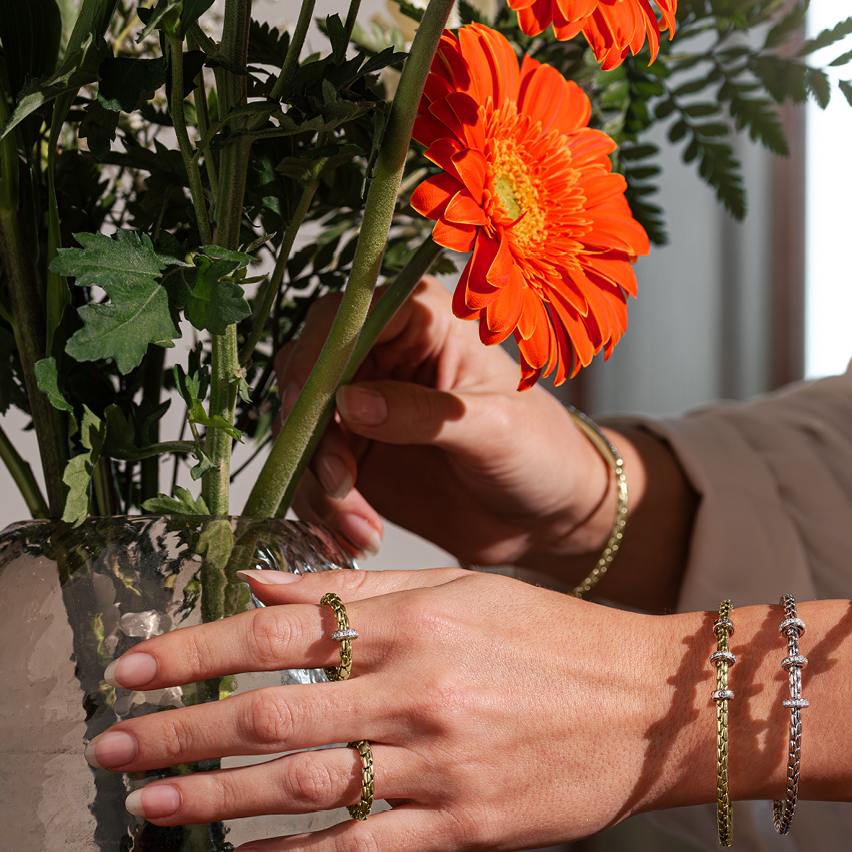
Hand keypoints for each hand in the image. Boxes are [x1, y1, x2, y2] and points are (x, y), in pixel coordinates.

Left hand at [87, 567, 662, 851]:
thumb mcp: (461, 591)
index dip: (195, 649)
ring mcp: (440, 763)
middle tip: (109, 747)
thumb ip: (359, 593)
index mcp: (415, 623)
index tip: (132, 666)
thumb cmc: (553, 641)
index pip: (279, 631)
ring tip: (152, 804)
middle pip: (272, 712)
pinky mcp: (465, 825)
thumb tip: (261, 588)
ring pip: (304, 784)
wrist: (650, 705)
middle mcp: (418, 690)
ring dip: (217, 798)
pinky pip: (365, 846)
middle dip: (179, 731)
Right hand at [278, 277, 621, 581]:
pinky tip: (361, 534)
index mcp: (425, 319)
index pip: (346, 318)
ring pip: (301, 431)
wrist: (550, 515)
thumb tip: (350, 402)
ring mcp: (363, 406)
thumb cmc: (542, 452)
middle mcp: (384, 354)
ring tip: (360, 525)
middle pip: (307, 373)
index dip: (319, 359)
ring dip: (316, 482)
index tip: (317, 411)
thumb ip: (423, 412)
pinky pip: (312, 475)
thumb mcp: (493, 428)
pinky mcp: (355, 455)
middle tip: (339, 482)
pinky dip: (323, 508)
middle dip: (311, 433)